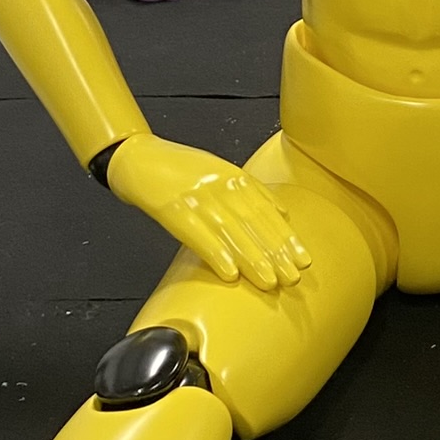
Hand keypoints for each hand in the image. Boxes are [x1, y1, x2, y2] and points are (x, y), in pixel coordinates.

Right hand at [106, 134, 310, 289]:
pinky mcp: (172, 209)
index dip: (286, 237)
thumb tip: (282, 214)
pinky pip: (198, 235)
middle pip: (253, 223)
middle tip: (293, 278)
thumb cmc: (178, 167)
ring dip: (252, 259)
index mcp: (233, 177)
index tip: (302, 259)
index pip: (266, 211)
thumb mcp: (219, 171)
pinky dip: (216, 254)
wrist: (137, 157)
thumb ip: (250, 191)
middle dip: (276, 253)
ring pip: (231, 232)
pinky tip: (230, 273)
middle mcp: (219, 186)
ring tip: (269, 281)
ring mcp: (196, 197)